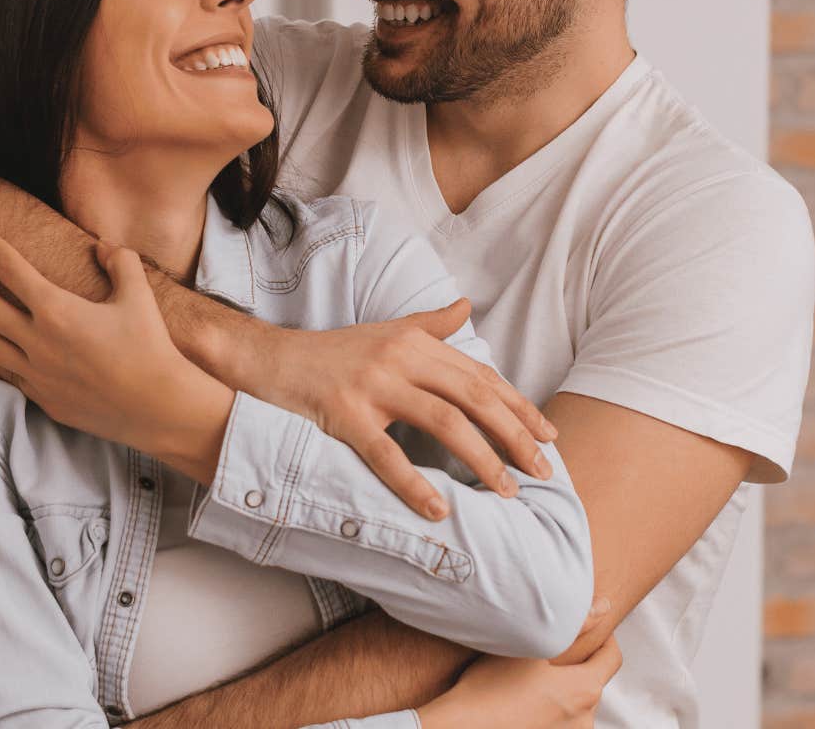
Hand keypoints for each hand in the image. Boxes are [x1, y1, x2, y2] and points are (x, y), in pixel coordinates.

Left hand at [0, 224, 233, 480]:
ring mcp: (35, 372)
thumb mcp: (138, 295)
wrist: (157, 406)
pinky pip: (3, 371)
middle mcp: (37, 340)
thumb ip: (119, 262)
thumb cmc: (151, 347)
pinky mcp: (41, 396)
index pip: (13, 270)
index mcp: (57, 310)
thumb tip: (102, 246)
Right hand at [248, 303, 557, 518]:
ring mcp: (371, 386)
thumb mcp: (384, 332)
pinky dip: (414, 484)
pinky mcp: (343, 414)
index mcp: (414, 342)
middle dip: (514, 435)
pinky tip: (439, 509)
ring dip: (481, 459)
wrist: (267, 359)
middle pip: (473, 397)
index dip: (518, 406)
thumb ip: (429, 324)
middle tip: (543, 471)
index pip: (479, 375)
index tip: (548, 435)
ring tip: (506, 492)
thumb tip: (467, 306)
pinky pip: (385, 454)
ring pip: (442, 422)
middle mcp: (399, 359)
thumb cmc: (331, 353)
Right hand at [416, 635, 621, 728]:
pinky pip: (560, 722)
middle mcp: (584, 719)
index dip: (605, 639)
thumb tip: (605, 607)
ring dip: (562, 692)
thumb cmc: (491, 687)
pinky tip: (525, 703)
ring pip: (575, 705)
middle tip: (550, 653)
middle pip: (592, 682)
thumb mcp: (532, 646)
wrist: (461, 727)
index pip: (612, 658)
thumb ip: (576, 624)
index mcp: (585, 690)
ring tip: (533, 681)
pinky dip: (550, 711)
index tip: (590, 629)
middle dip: (577, 666)